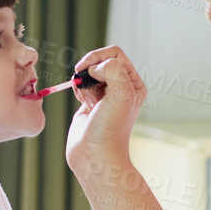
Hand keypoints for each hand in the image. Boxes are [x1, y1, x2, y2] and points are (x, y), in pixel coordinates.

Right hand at [65, 45, 145, 171]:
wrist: (95, 155)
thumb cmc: (111, 128)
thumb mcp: (122, 92)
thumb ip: (112, 68)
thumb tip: (93, 68)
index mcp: (133, 83)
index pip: (115, 54)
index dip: (99, 58)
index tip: (91, 72)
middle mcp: (120, 88)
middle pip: (100, 61)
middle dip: (89, 70)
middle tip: (85, 85)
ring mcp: (104, 95)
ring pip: (87, 73)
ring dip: (83, 82)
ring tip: (86, 100)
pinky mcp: (89, 103)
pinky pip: (80, 84)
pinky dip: (77, 89)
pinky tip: (82, 104)